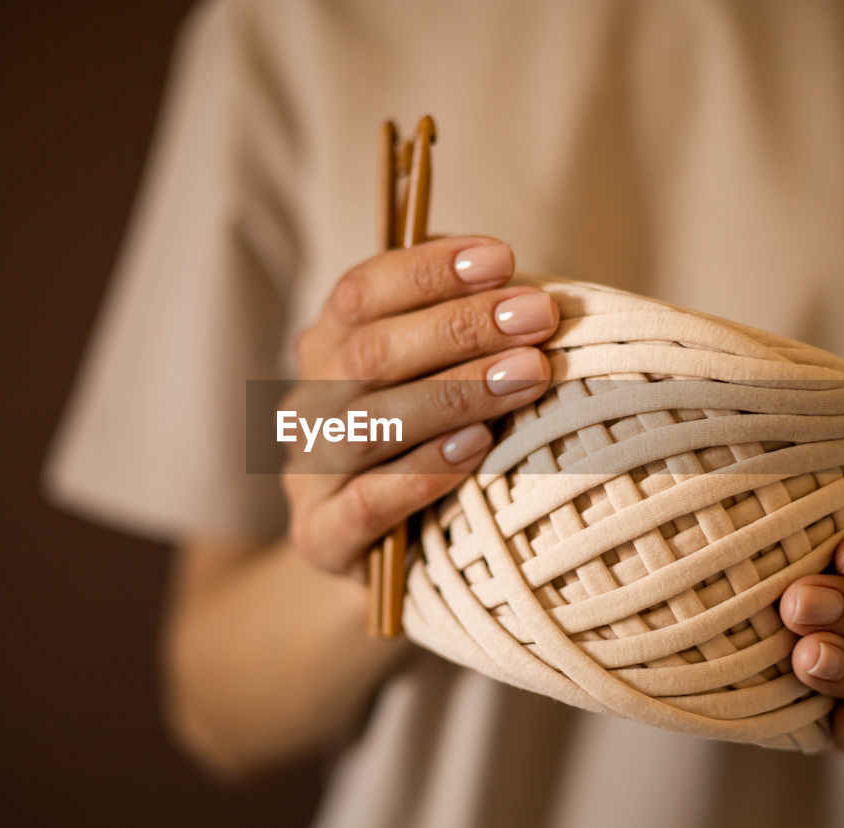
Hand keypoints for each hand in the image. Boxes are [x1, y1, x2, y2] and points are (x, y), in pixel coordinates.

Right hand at [281, 236, 558, 578]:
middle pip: (369, 353)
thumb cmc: (433, 440)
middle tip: (536, 316)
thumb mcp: (440, 373)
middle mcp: (308, 404)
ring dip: (455, 393)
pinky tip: (479, 448)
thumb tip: (521, 285)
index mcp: (326, 347)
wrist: (398, 552)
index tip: (503, 259)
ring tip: (528, 374)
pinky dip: (424, 471)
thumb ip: (462, 326)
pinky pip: (366, 503)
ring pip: (370, 424)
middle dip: (460, 327)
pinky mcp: (320, 537)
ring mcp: (307, 472)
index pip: (361, 291)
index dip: (429, 271)